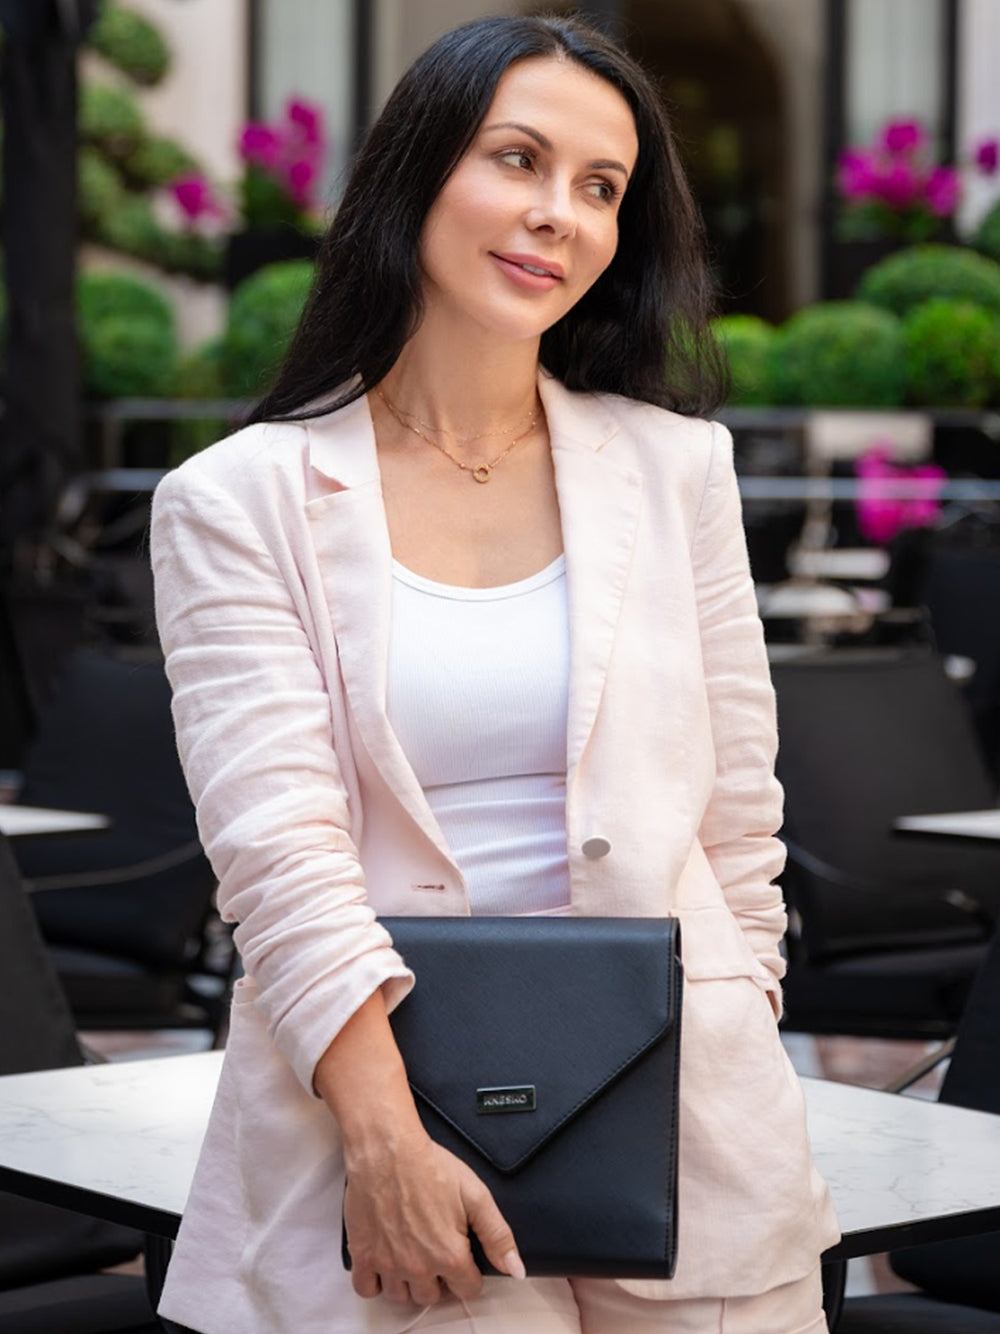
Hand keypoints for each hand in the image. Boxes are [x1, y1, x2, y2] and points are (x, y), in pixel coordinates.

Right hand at [343, 1126, 524, 1305]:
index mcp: (448, 1255)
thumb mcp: (475, 1195)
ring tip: (413, 1255)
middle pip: (433, 1296)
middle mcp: (418, 1266)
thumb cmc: (429, 1166)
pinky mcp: (363, 1254)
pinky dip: (376, 1282)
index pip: (468, 1290)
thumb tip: (516, 1269)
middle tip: (436, 1251)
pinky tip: (386, 1263)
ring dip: (409, 1282)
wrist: (388, 1149)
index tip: (463, 1259)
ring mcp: (388, 1263)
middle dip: (439, 1278)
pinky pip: (367, 1290)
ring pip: (402, 1296)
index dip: (470, 1274)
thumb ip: (497, 1236)